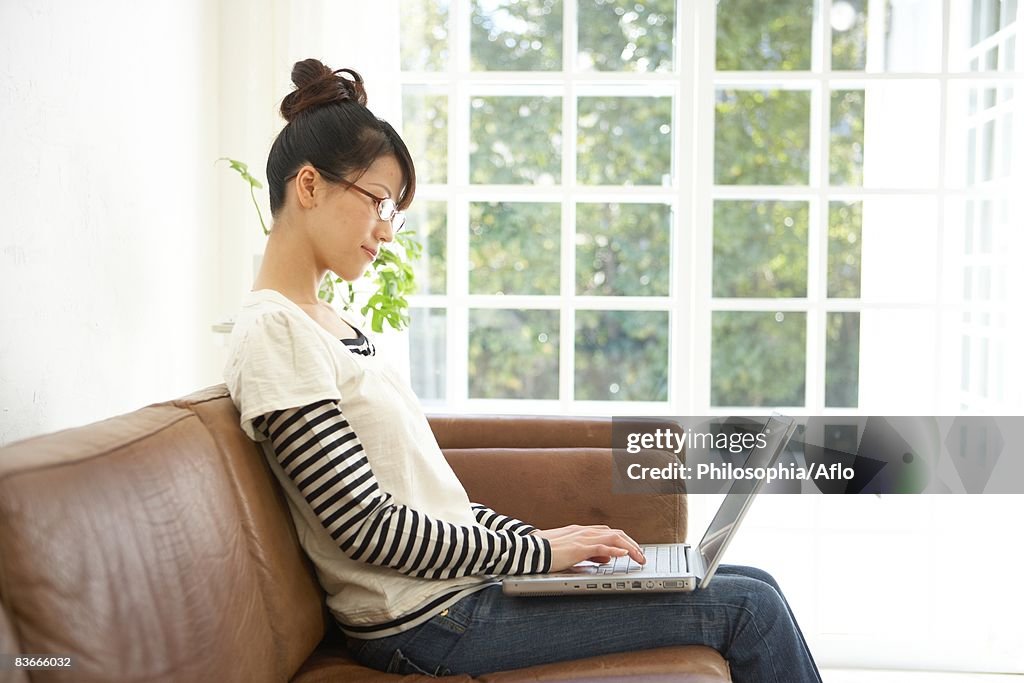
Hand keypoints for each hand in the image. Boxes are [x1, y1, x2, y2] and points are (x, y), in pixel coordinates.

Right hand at [531, 525, 645, 571]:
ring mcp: (581, 538)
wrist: (529, 550)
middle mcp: (584, 531)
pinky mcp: (577, 548)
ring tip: (639, 557)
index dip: (624, 541)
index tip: (634, 550)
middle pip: (616, 533)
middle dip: (632, 544)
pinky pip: (600, 547)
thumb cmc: (546, 552)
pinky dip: (614, 551)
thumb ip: (589, 554)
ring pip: (612, 538)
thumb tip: (607, 559)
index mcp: (582, 531)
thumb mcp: (572, 552)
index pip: (609, 532)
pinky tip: (624, 555)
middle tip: (642, 556)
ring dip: (629, 548)